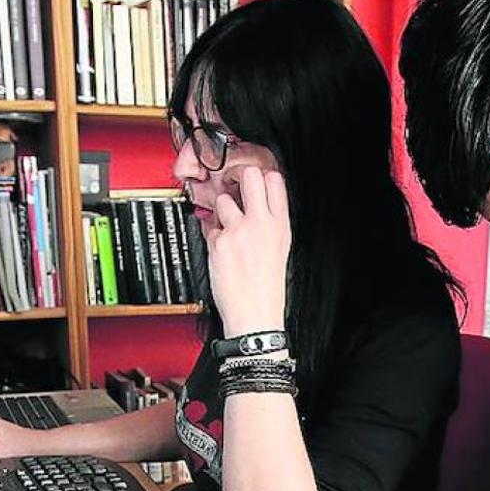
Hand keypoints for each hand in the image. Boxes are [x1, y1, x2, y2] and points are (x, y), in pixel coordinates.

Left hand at [203, 165, 290, 336]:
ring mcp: (239, 230)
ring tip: (229, 232)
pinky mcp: (219, 242)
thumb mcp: (279, 249)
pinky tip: (222, 252)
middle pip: (250, 176)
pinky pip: (209, 227)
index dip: (261, 176)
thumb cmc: (265, 287)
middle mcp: (261, 223)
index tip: (254, 181)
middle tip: (236, 191)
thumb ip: (269, 221)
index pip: (274, 180)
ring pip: (223, 200)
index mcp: (280, 225)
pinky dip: (212, 237)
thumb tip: (255, 201)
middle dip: (239, 179)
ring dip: (222, 213)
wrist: (254, 315)